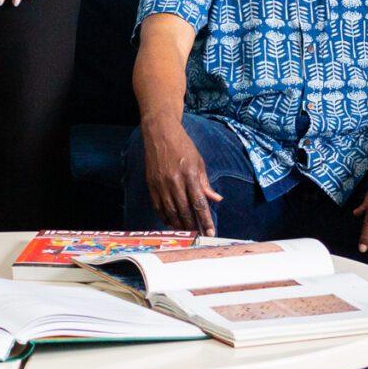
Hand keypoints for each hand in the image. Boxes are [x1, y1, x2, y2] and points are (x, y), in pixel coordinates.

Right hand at [140, 116, 222, 234]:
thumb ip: (205, 183)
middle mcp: (174, 181)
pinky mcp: (151, 184)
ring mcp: (160, 184)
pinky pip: (158, 207)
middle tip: (199, 236)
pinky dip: (165, 217)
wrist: (159, 132)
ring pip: (170, 211)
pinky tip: (172, 222)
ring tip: (187, 232)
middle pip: (184, 211)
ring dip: (179, 224)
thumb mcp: (198, 161)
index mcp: (189, 174)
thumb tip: (216, 199)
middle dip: (193, 226)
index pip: (199, 203)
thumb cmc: (182, 145)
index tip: (211, 232)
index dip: (205, 220)